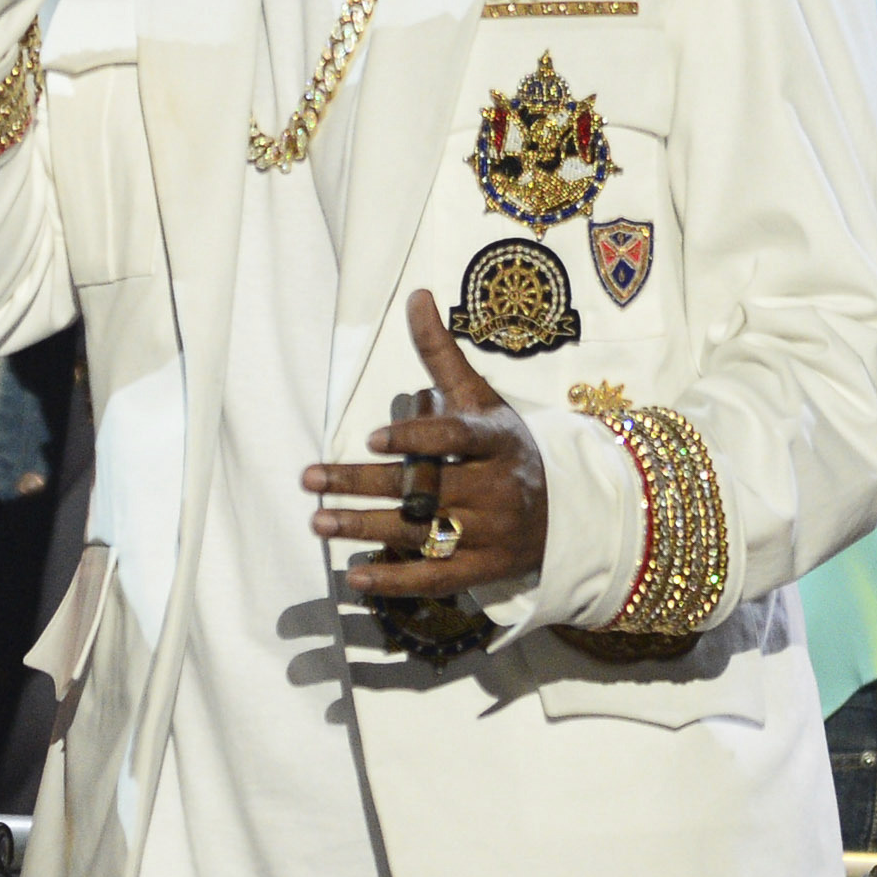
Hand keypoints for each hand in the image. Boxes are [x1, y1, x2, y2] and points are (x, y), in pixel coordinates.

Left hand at [305, 290, 550, 596]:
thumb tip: (417, 295)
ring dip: (365, 530)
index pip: (455, 440)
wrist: (567, 512)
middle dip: (364, 485)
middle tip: (310, 479)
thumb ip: (441, 354)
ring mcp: (491, 534)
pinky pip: (436, 579)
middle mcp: (496, 490)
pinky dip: (395, 582)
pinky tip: (353, 578)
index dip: (415, 438)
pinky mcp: (484, 571)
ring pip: (423, 534)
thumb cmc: (506, 447)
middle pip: (426, 489)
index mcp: (496, 442)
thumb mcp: (481, 399)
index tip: (371, 437)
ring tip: (317, 522)